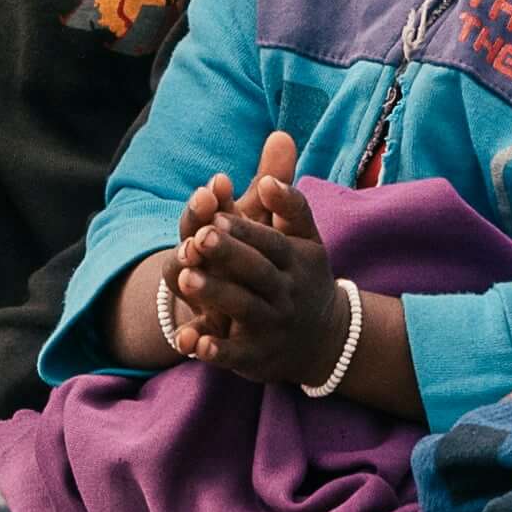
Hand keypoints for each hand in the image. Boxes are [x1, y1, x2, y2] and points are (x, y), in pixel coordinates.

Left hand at [172, 132, 349, 383]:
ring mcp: (271, 326)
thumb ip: (289, 199)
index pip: (270, 241)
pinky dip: (214, 349)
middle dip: (227, 255)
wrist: (326, 339)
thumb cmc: (304, 276)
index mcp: (295, 260)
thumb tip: (274, 153)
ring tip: (184, 278)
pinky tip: (190, 341)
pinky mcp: (256, 357)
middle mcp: (285, 292)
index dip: (245, 229)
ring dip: (214, 295)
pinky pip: (233, 354)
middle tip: (198, 239)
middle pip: (256, 272)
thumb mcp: (305, 239)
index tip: (217, 213)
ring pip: (242, 309)